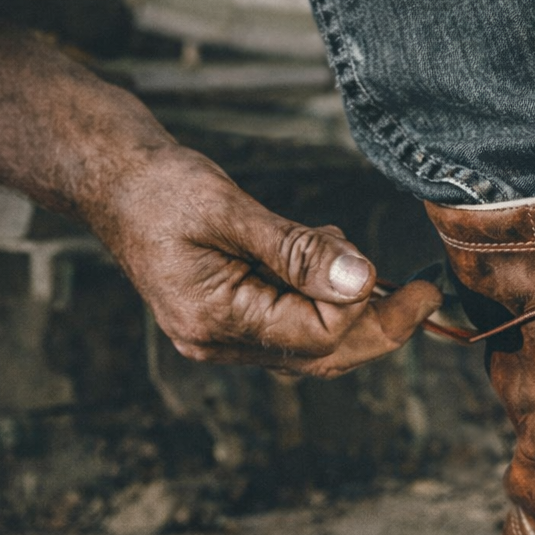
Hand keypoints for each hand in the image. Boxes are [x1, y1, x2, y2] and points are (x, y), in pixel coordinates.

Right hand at [95, 148, 441, 377]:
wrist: (109, 178)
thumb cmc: (158, 186)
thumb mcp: (231, 209)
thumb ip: (297, 250)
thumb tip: (361, 280)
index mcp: (212, 320)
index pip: (315, 336)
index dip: (366, 310)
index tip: (408, 280)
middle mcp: (215, 342)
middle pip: (319, 356)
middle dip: (379, 328)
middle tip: (425, 295)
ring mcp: (219, 338)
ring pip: (309, 347)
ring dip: (351, 313)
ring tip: (358, 257)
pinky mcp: (227, 322)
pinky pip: (290, 328)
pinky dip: (320, 300)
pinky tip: (326, 257)